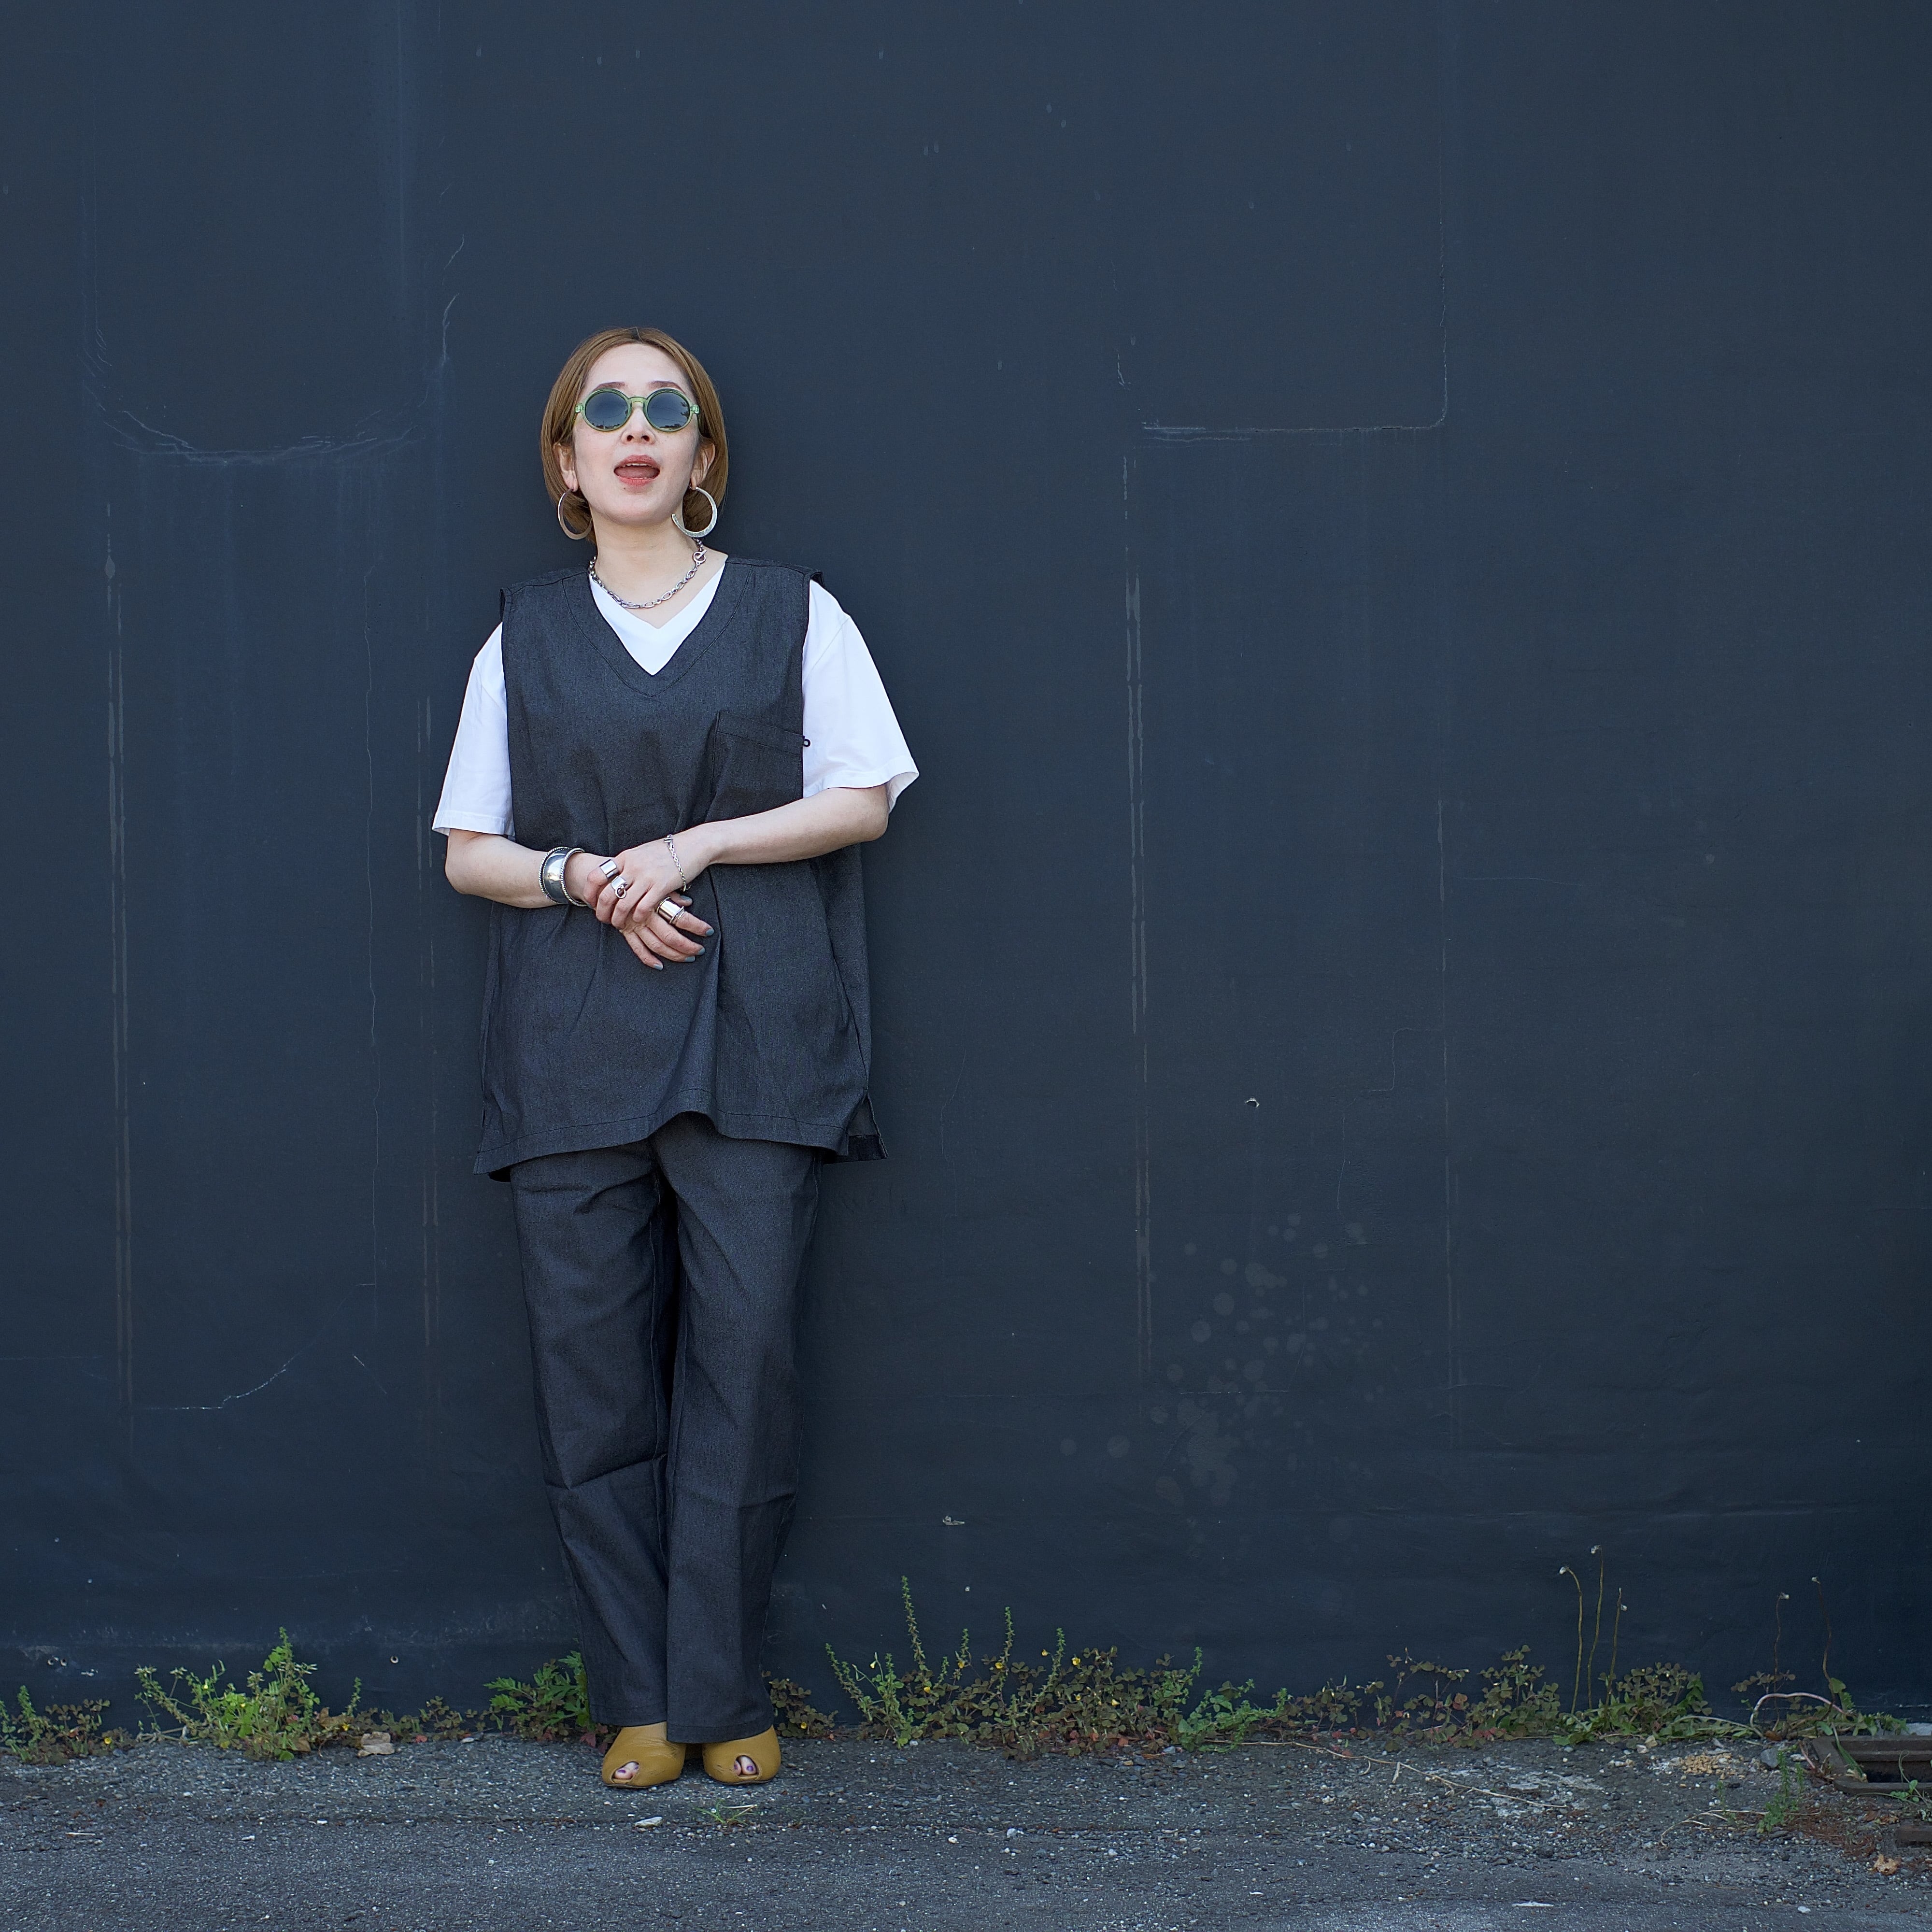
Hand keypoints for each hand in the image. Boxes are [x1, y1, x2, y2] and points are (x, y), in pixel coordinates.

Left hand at [567, 841, 711, 969]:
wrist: (693, 845)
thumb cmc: (667, 851)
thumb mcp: (641, 853)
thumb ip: (627, 864)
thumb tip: (614, 877)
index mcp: (625, 857)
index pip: (596, 876)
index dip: (590, 892)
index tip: (591, 903)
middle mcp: (632, 867)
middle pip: (607, 894)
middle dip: (602, 911)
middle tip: (603, 919)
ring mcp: (647, 877)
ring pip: (623, 904)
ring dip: (618, 919)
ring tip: (619, 924)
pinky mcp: (662, 886)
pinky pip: (643, 907)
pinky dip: (637, 917)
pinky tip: (638, 920)